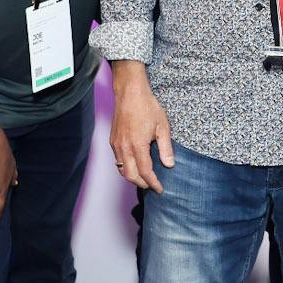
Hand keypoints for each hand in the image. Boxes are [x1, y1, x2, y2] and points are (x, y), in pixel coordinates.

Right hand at [109, 72, 174, 192]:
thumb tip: (169, 165)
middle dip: (142, 184)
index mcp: (137, 145)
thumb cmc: (147, 106)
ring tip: (144, 179)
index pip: (145, 172)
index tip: (160, 189)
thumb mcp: (163, 126)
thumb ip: (165, 148)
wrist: (130, 93)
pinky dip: (126, 167)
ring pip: (121, 169)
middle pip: (130, 176)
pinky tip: (135, 165)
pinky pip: (118, 160)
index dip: (153, 183)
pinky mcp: (113, 140)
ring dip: (132, 177)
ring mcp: (116, 144)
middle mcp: (124, 147)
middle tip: (153, 186)